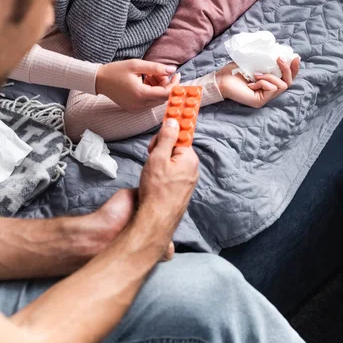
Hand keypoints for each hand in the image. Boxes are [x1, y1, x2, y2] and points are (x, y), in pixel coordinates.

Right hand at [96, 59, 177, 111]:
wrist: (99, 81)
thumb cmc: (116, 71)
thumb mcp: (136, 65)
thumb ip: (156, 68)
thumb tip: (172, 70)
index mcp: (141, 94)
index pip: (166, 94)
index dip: (175, 85)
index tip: (177, 75)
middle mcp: (140, 105)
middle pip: (162, 97)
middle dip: (166, 85)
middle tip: (163, 72)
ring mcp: (136, 108)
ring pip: (156, 100)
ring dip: (159, 88)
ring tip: (151, 75)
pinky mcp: (134, 108)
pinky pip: (149, 102)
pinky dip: (152, 92)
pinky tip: (146, 81)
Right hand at [138, 119, 199, 242]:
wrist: (156, 220)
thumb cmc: (156, 190)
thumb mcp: (158, 157)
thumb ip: (166, 137)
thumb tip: (174, 121)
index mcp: (190, 157)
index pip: (180, 135)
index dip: (168, 132)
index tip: (162, 124)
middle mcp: (193, 168)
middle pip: (176, 148)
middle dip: (161, 148)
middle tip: (150, 156)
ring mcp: (188, 181)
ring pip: (172, 161)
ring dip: (160, 162)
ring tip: (150, 172)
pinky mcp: (181, 190)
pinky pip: (172, 173)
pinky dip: (162, 173)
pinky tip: (154, 181)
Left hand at [215, 57, 300, 108]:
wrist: (221, 79)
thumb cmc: (235, 71)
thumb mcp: (255, 63)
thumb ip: (267, 61)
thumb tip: (281, 54)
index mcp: (269, 82)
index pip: (287, 77)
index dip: (294, 69)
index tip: (295, 57)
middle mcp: (269, 92)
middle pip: (289, 82)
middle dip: (286, 69)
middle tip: (278, 59)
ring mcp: (265, 98)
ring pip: (282, 85)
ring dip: (271, 76)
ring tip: (257, 74)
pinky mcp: (260, 101)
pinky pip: (272, 89)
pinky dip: (264, 82)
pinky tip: (252, 82)